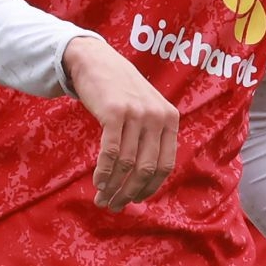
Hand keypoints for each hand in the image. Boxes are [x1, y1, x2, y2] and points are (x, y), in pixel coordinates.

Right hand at [62, 35, 178, 210]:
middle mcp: (157, 116)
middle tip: (114, 205)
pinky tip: (97, 182)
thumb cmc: (119, 89)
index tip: (134, 199)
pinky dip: (104, 173)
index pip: (165, 165)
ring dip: (113, 187)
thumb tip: (143, 179)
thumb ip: (150, 136)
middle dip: (129, 193)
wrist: (95, 60)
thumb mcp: (146, 108)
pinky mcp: (114, 113)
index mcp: (170, 119)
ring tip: (102, 198)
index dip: (149, 187)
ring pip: (127, 164)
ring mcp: (136, 114)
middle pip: (146, 168)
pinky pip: (111, 153)